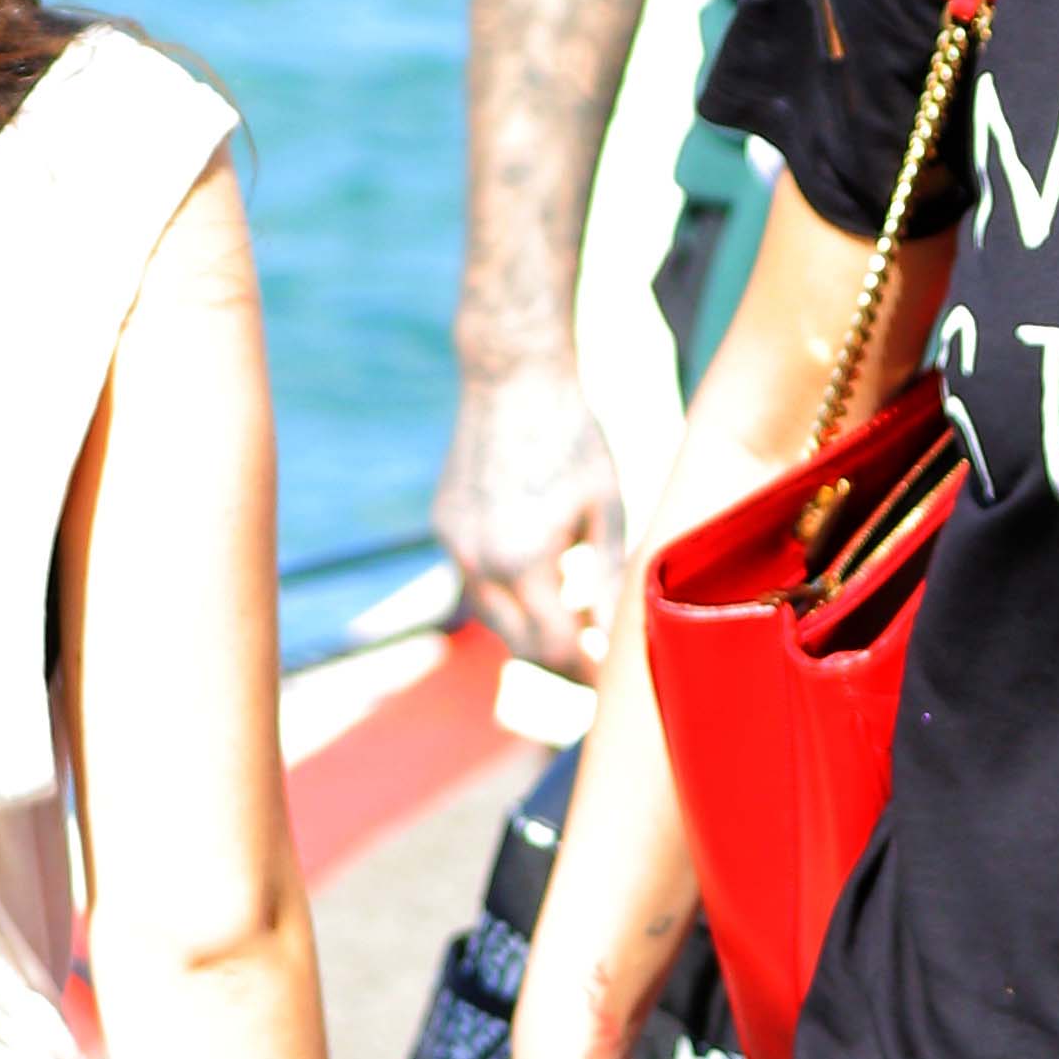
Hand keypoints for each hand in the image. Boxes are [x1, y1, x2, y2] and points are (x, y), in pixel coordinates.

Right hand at [437, 358, 625, 679]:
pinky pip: (475, 580)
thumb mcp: (606, 509)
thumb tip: (609, 638)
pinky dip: (508, 592)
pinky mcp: (443, 527)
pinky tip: (544, 572)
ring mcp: (453, 546)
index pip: (555, 650)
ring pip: (493, 619)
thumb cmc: (573, 438)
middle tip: (599, 661)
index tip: (615, 680)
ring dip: (531, 628)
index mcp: (524, 563)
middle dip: (560, 662)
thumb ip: (606, 579)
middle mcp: (478, 563)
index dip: (588, 673)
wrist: (512, 378)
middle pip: (520, 646)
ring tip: (575, 616)